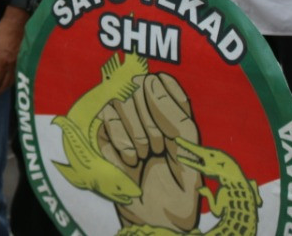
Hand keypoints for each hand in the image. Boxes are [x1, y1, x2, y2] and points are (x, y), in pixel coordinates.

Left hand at [0, 7, 27, 97]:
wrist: (18, 21)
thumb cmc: (2, 31)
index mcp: (3, 61)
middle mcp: (13, 64)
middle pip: (6, 83)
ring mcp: (20, 62)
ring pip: (13, 80)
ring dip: (6, 86)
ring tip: (0, 89)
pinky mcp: (25, 58)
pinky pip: (19, 74)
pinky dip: (13, 80)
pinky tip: (10, 80)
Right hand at [96, 72, 201, 228]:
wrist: (163, 212)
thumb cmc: (183, 175)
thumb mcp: (187, 140)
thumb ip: (171, 108)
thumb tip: (148, 79)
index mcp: (168, 101)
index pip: (160, 79)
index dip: (165, 101)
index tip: (174, 127)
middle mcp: (144, 106)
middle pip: (137, 86)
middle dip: (151, 120)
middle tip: (160, 146)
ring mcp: (123, 119)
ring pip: (120, 100)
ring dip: (137, 132)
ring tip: (146, 154)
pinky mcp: (104, 134)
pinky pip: (106, 119)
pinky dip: (122, 142)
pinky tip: (131, 160)